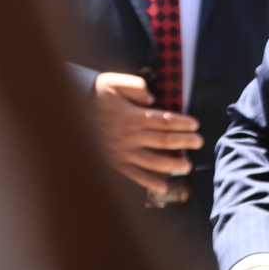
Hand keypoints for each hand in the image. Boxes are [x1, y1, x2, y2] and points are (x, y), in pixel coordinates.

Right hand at [90, 72, 202, 191]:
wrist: (69, 114)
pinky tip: (163, 187)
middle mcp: (130, 136)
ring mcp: (122, 152)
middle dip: (185, 142)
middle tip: (199, 142)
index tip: (195, 125)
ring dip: (172, 165)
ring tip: (187, 166)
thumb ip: (136, 87)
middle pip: (164, 141)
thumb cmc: (97, 96)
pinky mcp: (114, 162)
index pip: (164, 121)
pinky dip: (149, 182)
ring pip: (153, 161)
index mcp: (133, 116)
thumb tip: (152, 97)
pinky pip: (134, 175)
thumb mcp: (114, 82)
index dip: (182, 123)